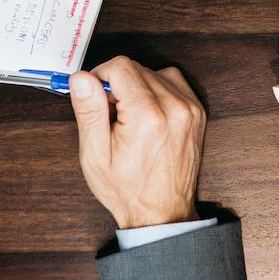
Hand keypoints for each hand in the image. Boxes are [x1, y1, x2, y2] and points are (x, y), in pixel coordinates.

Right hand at [68, 57, 204, 228]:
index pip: (120, 67)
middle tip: (111, 116)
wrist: (162, 212)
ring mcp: (190, 108)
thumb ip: (89, 111)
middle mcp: (174, 107)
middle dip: (117, 85)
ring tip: (130, 118)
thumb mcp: (95, 155)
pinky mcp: (197, 111)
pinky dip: (156, 89)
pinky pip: (172, 82)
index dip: (100, 77)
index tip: (96, 98)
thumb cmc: (127, 189)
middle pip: (137, 68)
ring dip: (137, 87)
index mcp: (148, 117)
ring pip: (154, 72)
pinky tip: (147, 113)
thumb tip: (81, 78)